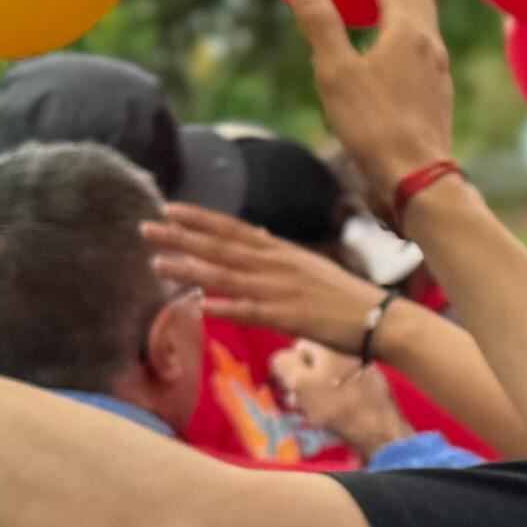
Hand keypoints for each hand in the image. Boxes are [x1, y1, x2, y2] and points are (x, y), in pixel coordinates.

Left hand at [144, 201, 378, 351]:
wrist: (380, 317)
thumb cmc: (346, 296)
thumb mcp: (308, 265)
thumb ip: (276, 255)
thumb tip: (252, 238)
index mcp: (282, 251)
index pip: (233, 229)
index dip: (200, 219)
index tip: (169, 209)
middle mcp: (277, 265)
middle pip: (221, 248)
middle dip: (181, 238)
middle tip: (146, 228)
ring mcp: (281, 290)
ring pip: (228, 276)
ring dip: (191, 269)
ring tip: (158, 264)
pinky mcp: (289, 317)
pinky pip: (250, 311)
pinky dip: (225, 307)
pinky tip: (200, 306)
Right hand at [270, 337, 407, 452]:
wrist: (376, 429)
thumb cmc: (335, 404)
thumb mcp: (299, 382)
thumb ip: (284, 364)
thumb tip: (280, 358)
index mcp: (330, 343)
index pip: (298, 345)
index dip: (287, 365)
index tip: (284, 384)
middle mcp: (348, 349)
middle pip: (313, 361)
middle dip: (300, 381)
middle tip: (294, 400)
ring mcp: (362, 367)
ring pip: (327, 376)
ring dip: (313, 392)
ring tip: (307, 411)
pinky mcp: (371, 386)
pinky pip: (342, 387)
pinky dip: (331, 398)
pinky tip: (327, 414)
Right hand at [278, 0, 458, 206]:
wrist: (416, 175)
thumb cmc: (374, 126)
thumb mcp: (336, 73)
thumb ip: (321, 25)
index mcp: (406, 33)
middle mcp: (429, 44)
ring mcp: (437, 68)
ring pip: (427, 14)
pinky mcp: (437, 90)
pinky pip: (428, 37)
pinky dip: (417, 16)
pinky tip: (411, 33)